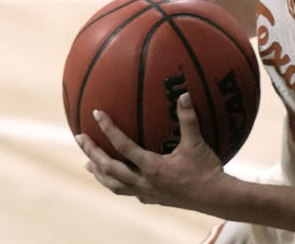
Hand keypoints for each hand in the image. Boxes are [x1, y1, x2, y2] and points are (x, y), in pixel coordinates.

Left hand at [76, 93, 228, 211]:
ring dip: (100, 174)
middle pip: (110, 169)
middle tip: (80, 138)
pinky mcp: (154, 199)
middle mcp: (144, 181)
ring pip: (115, 186)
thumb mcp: (197, 143)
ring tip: (88, 165)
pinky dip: (119, 185)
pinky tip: (119, 180)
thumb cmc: (206, 170)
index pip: (123, 146)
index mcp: (152, 166)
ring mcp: (147, 193)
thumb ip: (188, 119)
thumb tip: (184, 94)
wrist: (215, 198)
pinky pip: (130, 192)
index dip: (108, 129)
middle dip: (92, 153)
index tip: (96, 114)